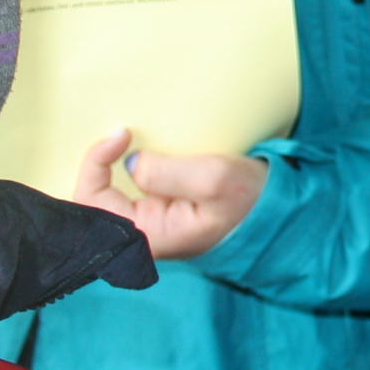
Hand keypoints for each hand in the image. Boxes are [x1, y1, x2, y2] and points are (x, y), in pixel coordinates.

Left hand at [71, 128, 269, 260]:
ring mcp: (149, 221)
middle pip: (94, 198)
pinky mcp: (160, 209)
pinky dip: (129, 165)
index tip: (122, 134)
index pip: (93, 203)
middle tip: (124, 133)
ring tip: (128, 138)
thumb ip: (168, 173)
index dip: (95, 164)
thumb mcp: (214, 179)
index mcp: (148, 235)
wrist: (276, 212)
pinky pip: (129, 187)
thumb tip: (130, 161)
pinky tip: (141, 149)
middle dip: (99, 163)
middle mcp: (142, 232)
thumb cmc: (249, 200)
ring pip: (110, 192)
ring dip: (112, 164)